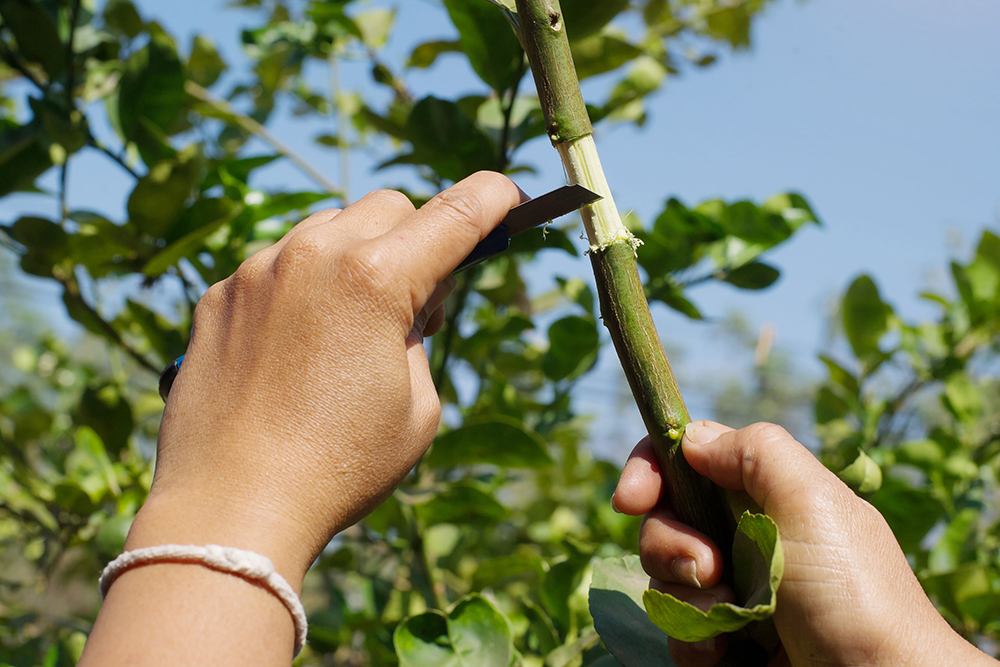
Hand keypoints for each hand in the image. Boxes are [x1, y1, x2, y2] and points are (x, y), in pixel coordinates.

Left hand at [126, 171, 524, 587]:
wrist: (230, 507)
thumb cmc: (338, 467)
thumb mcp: (417, 409)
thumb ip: (418, 338)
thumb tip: (403, 308)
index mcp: (376, 280)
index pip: (455, 213)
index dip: (494, 198)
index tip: (509, 196)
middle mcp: (313, 255)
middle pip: (389, 207)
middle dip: (416, 240)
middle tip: (417, 306)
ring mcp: (257, 270)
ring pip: (328, 229)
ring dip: (355, 258)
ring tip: (349, 329)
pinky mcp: (219, 294)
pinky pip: (276, 264)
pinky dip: (302, 286)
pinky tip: (296, 346)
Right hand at [613, 421, 993, 666]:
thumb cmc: (854, 591)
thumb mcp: (813, 502)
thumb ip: (753, 452)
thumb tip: (690, 438)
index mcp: (765, 493)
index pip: (687, 460)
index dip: (650, 470)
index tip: (631, 500)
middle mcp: (745, 536)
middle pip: (663, 520)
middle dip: (670, 545)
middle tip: (710, 570)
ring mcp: (734, 590)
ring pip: (664, 579)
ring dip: (685, 601)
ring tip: (730, 624)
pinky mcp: (727, 639)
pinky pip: (677, 631)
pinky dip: (691, 643)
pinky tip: (723, 655)